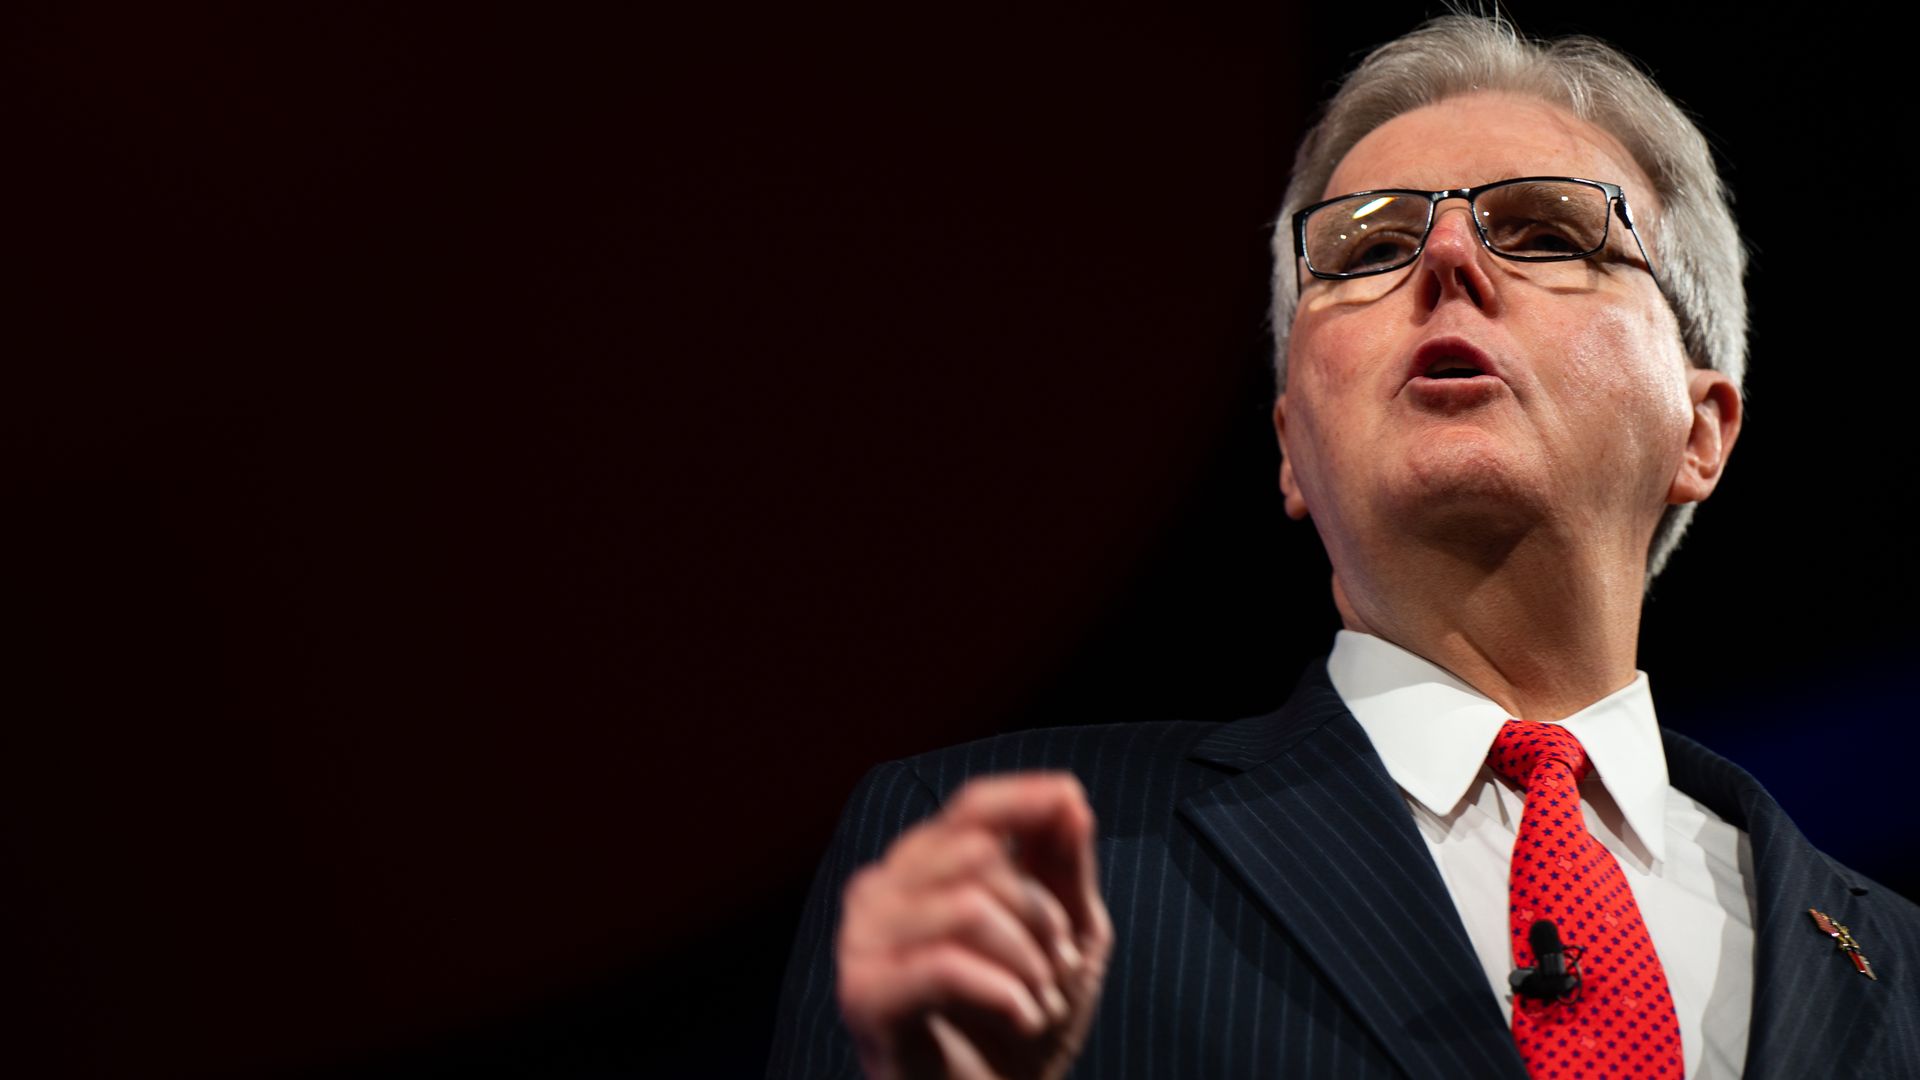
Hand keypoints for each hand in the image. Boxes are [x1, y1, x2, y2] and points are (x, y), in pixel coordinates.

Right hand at [836, 772, 1112, 1079]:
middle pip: (979, 855)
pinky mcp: (864, 996)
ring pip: (967, 907)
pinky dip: (1005, 995)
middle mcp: (877, 892)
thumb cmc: (1020, 1029)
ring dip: (1029, 962)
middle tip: (1059, 969)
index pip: (970, 808)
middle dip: (1042, 914)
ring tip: (1040, 1003)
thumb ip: (1063, 865)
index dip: (1023, 798)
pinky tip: (1022, 1019)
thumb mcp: (1065, 938)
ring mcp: (861, 942)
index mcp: (919, 869)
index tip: (1071, 800)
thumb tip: (1068, 794)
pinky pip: (945, 966)